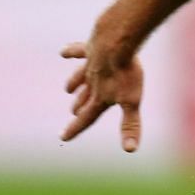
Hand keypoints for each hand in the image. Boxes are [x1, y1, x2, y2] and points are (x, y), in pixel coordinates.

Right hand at [61, 30, 145, 150]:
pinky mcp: (91, 48)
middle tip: (74, 112)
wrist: (115, 44)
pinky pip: (78, 51)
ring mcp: (90, 65)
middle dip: (79, 107)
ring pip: (80, 77)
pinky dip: (71, 52)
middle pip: (84, 98)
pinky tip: (63, 52)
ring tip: (68, 89)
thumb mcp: (131, 101)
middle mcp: (92, 83)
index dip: (75, 129)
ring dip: (74, 83)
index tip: (63, 137)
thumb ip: (130, 125)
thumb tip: (130, 150)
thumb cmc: (125, 74)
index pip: (86, 118)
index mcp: (100, 98)